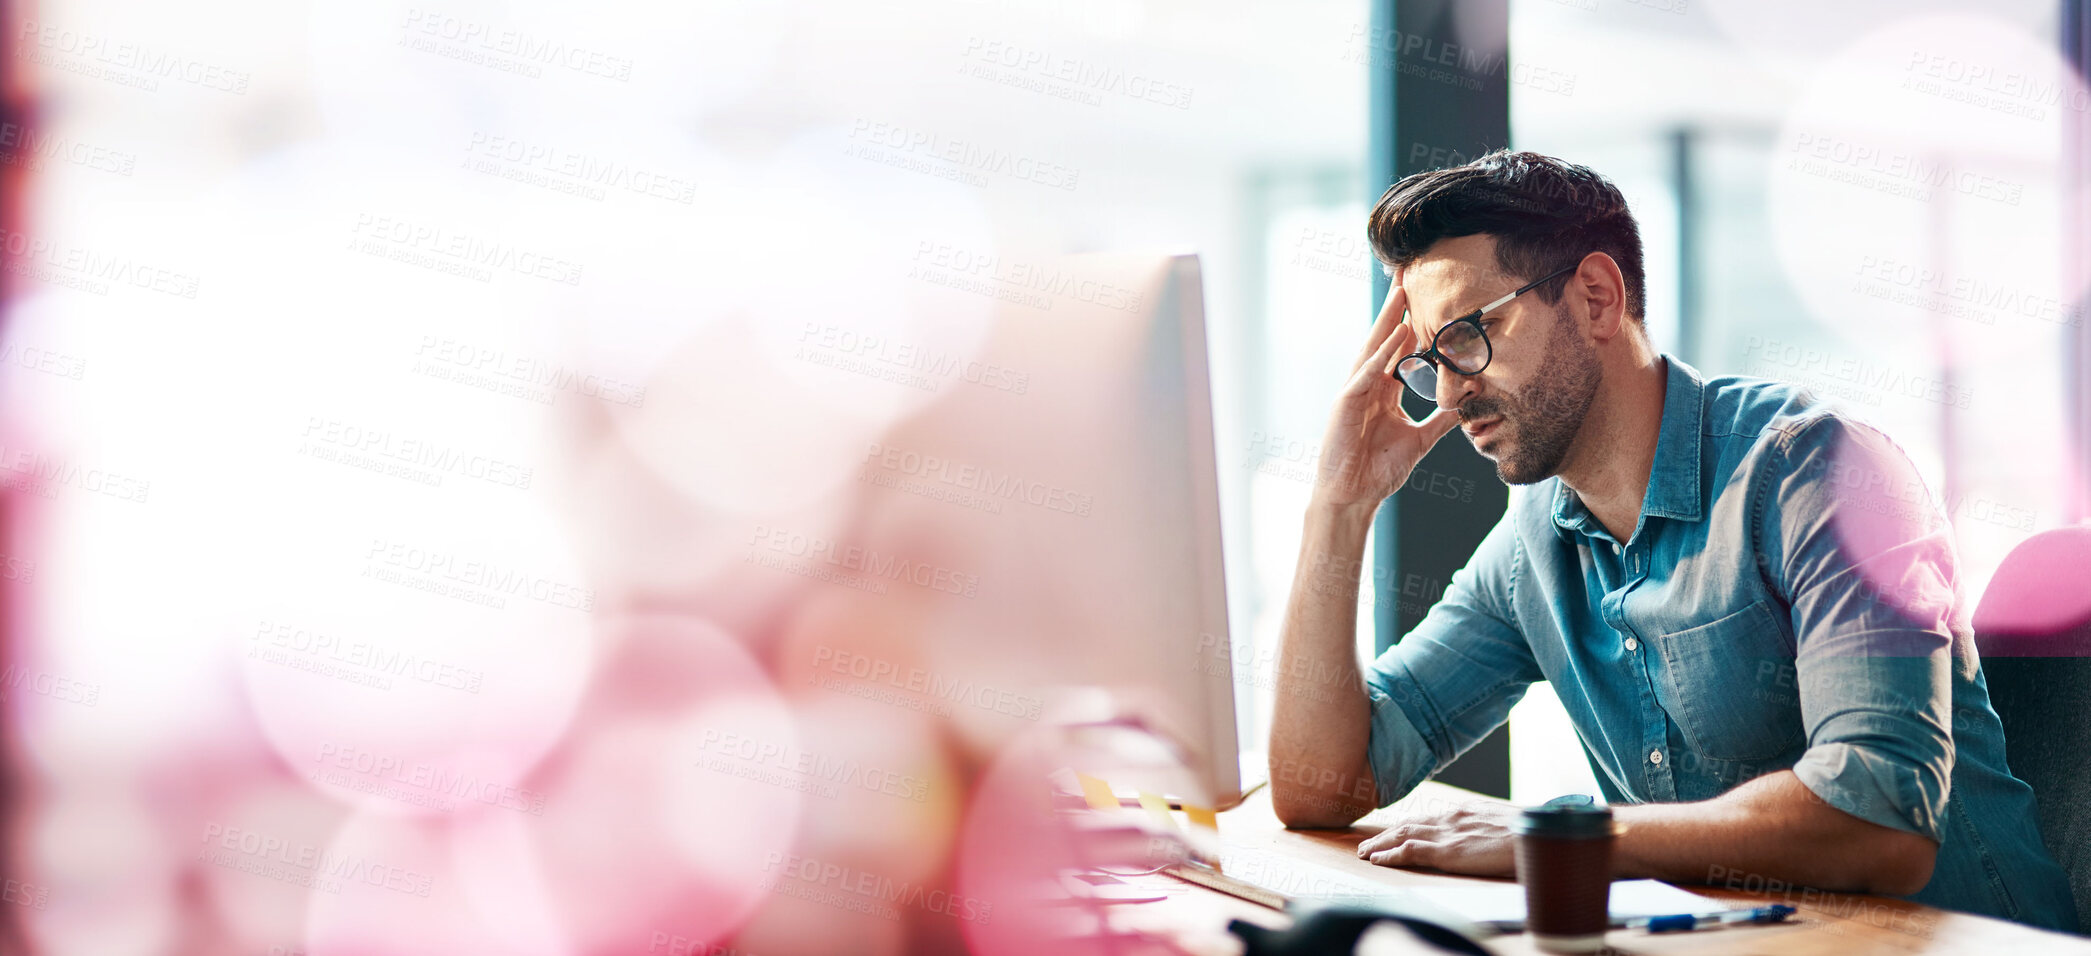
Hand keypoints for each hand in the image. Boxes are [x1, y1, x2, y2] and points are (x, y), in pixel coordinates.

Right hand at [1311, 280, 1462, 512]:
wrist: (1353, 496)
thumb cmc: (1377, 470)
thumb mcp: (1419, 439)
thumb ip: (1440, 420)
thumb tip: (1466, 405)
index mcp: (1382, 391)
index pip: (1399, 349)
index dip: (1411, 322)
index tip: (1426, 295)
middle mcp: (1367, 385)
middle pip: (1384, 339)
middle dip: (1396, 307)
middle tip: (1408, 274)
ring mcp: (1354, 392)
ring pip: (1373, 348)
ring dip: (1388, 319)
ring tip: (1402, 291)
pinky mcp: (1345, 404)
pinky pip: (1366, 372)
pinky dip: (1381, 352)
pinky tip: (1396, 332)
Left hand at [1354, 800, 1519, 876]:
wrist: (1537, 832)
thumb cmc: (1529, 833)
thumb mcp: (1504, 824)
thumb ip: (1488, 828)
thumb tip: (1488, 836)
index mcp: (1465, 811)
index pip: (1428, 818)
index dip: (1407, 826)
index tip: (1393, 832)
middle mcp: (1451, 817)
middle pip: (1410, 824)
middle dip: (1386, 834)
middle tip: (1368, 843)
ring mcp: (1448, 833)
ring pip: (1403, 835)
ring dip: (1381, 844)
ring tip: (1364, 852)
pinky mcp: (1449, 851)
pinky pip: (1411, 851)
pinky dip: (1391, 855)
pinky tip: (1377, 859)